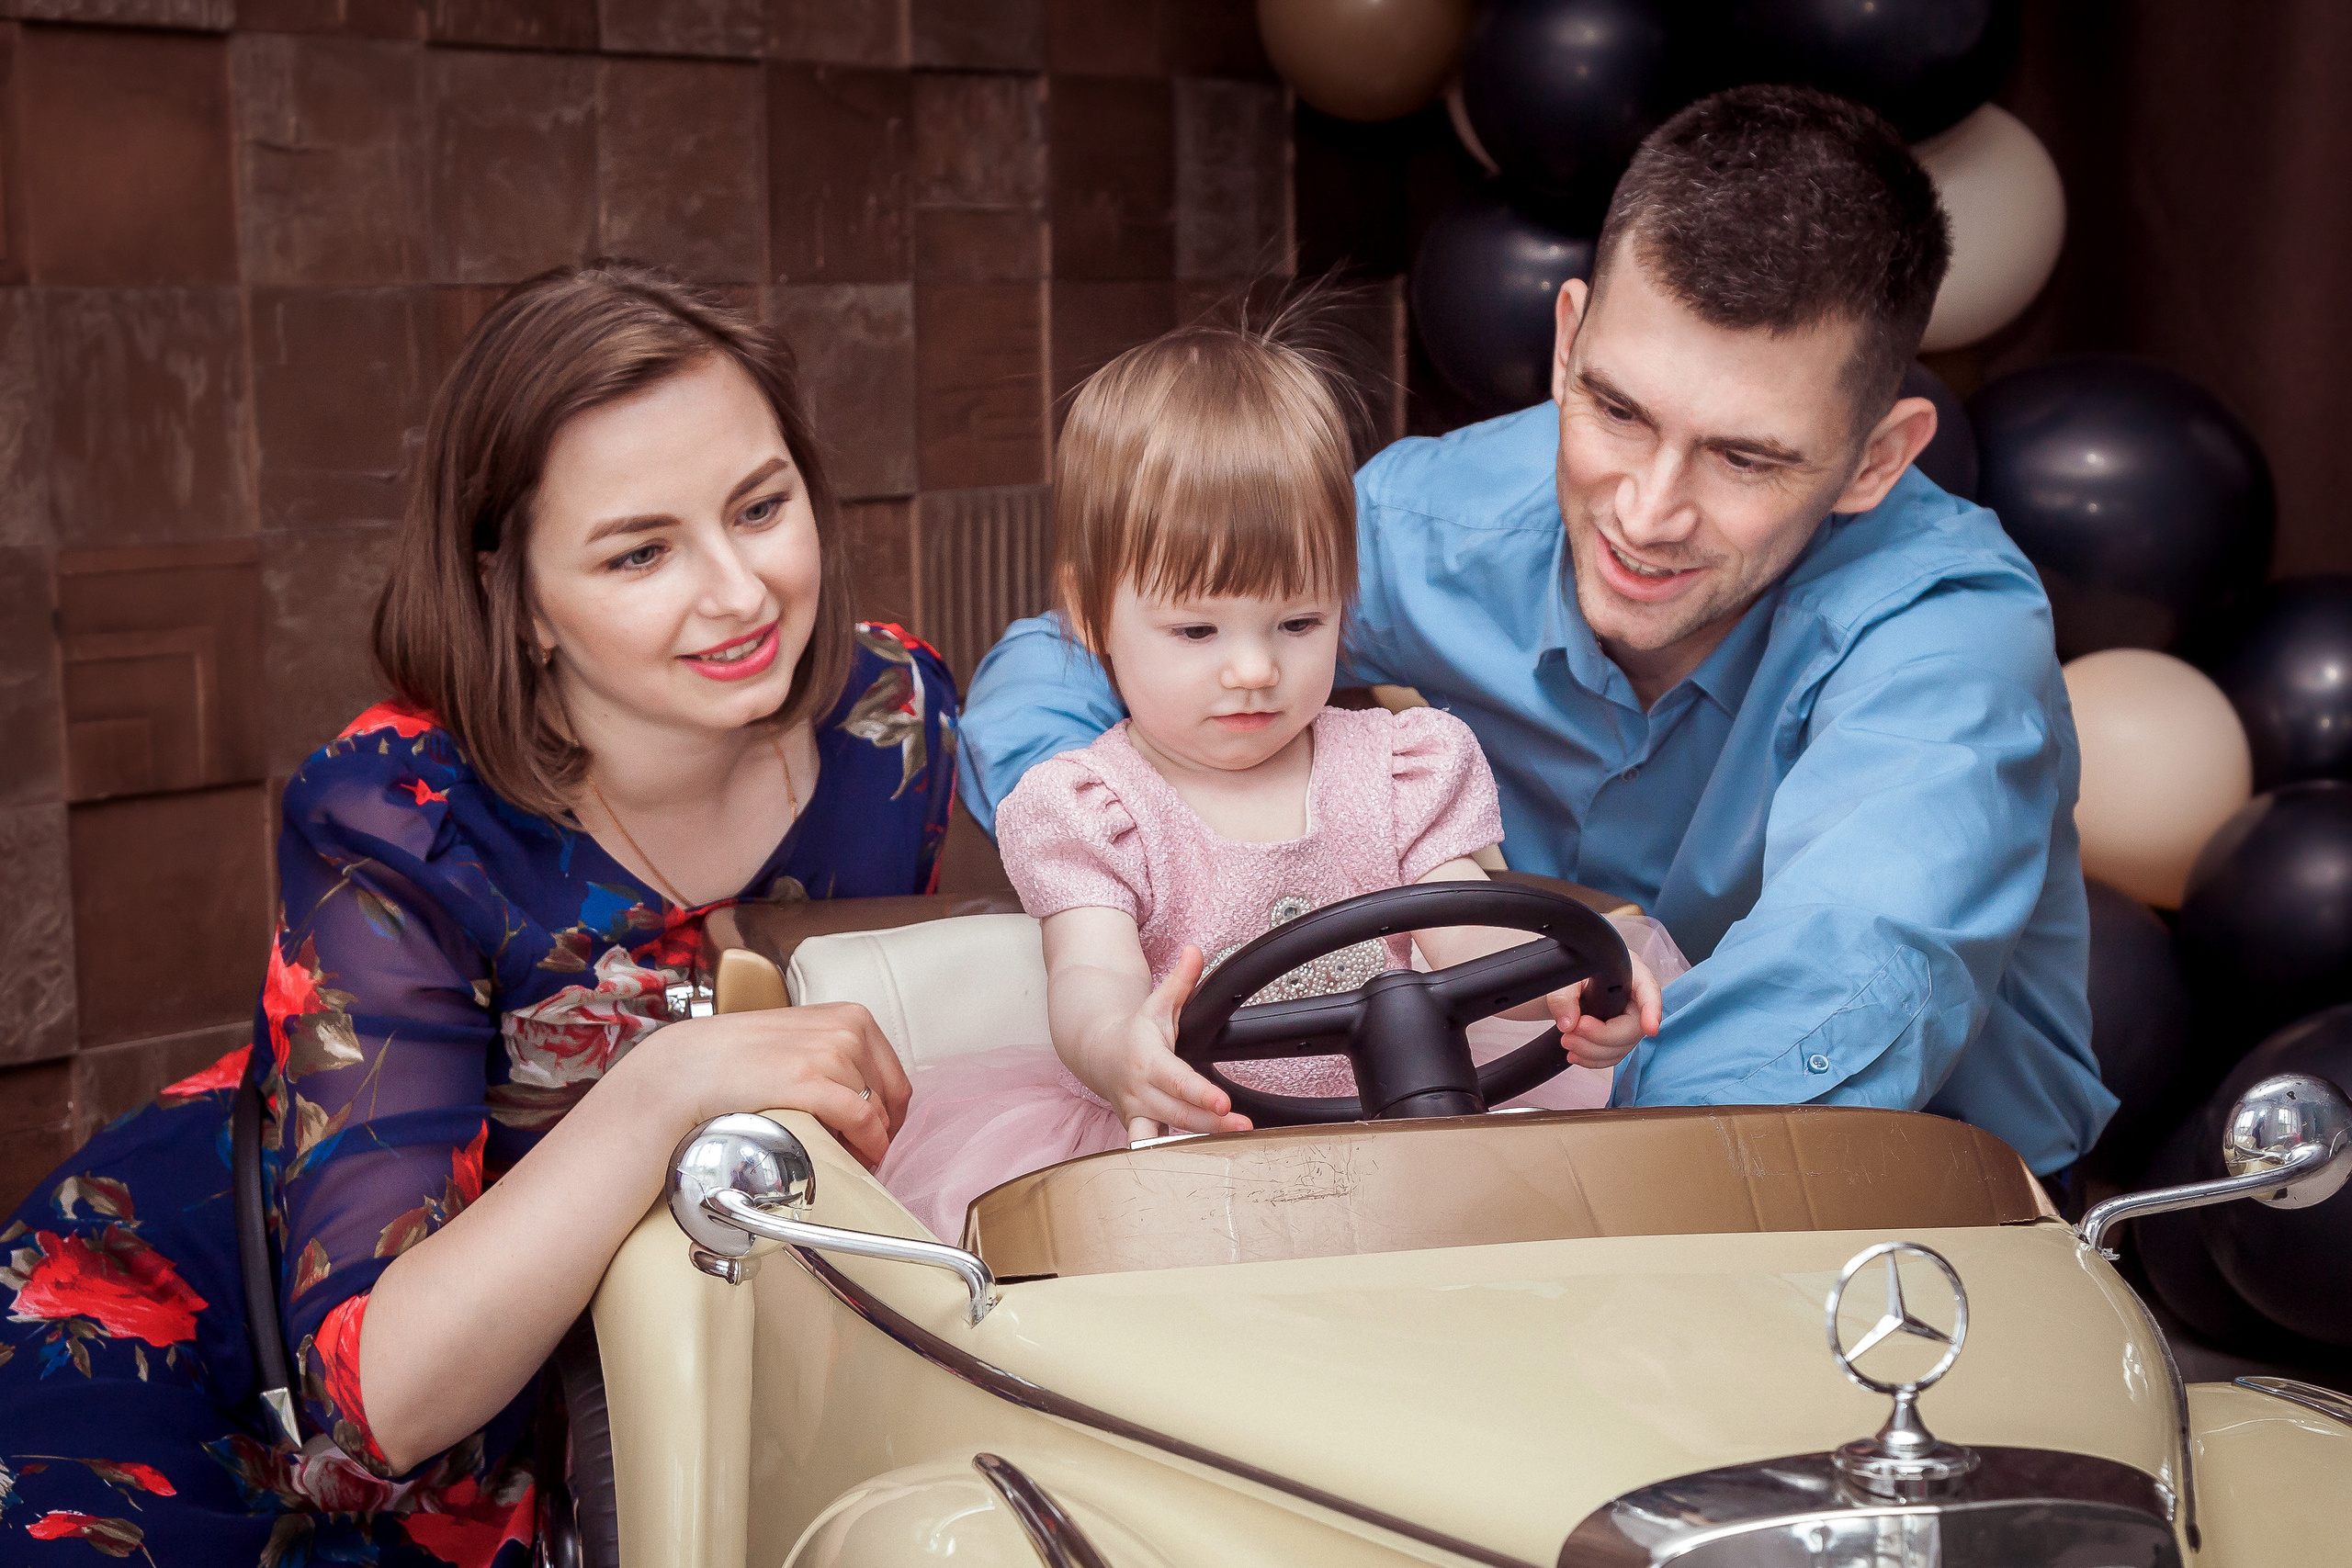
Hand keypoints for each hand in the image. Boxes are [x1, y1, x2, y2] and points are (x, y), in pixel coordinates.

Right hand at [656, 1002, 911, 1168]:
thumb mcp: (801, 1040)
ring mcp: (832, 1052)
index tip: (873, 1139)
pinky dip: (864, 1146)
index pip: (894, 1079)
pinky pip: (863, 1121)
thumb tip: (868, 1099)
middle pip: (891, 1100)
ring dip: (864, 1145)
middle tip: (855, 1156)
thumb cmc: (741, 1060)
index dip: (888, 1117)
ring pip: (877, 1114)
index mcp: (851, 1017)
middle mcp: (848, 1029)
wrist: (689, 1067)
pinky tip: (848, 1159)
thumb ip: (835, 1056)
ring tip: (838, 1157)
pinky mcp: (811, 1080)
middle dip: (878, 1134)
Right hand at [1074, 946, 1252, 1138]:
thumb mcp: (1158, 1003)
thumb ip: (1181, 980)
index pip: (1177, 1080)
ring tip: (1233, 1145)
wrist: (1097, 1053)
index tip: (1223, 1102)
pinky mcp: (1138, 1128)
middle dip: (1211, 1123)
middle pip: (1179, 1113)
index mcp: (1148, 1060)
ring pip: (1166, 1134)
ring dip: (1198, 1143)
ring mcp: (1137, 1113)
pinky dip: (1173, 1157)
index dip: (1200, 1094)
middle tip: (1243, 1127)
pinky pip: (1154, 1147)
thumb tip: (1196, 950)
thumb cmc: (1135, 1031)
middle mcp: (1140, 1091)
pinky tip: (1202, 1161)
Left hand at [1543, 954, 1663, 1069]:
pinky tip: (1575, 1054)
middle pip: (1633, 1027)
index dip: (1652, 1010)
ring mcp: (1628, 1021)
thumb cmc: (1573, 971)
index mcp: (1631, 973)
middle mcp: (1635, 999)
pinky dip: (1592, 1060)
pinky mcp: (1618, 1038)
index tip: (1650, 1028)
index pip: (1649, 991)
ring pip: (1622, 1046)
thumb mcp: (1566, 976)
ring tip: (1567, 1040)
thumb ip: (1564, 996)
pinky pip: (1612, 1056)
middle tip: (1572, 1032)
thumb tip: (1568, 1024)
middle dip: (1602, 1036)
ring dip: (1593, 1051)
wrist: (1568, 983)